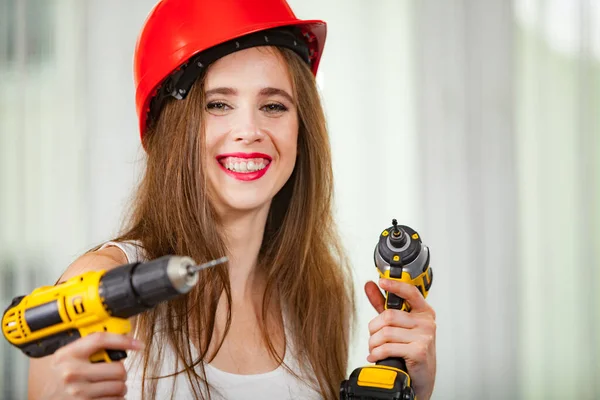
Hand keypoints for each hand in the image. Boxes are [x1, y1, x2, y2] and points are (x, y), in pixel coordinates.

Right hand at [41, 332, 142, 399]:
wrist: (41, 398)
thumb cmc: (55, 377)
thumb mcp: (64, 357)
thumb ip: (85, 348)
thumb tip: (118, 339)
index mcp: (68, 355)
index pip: (100, 340)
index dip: (123, 340)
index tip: (137, 344)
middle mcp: (72, 373)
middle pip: (118, 368)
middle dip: (120, 371)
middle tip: (114, 372)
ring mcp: (78, 392)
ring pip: (119, 387)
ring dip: (119, 387)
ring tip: (108, 385)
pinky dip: (115, 398)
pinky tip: (105, 395)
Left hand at [364, 278, 435, 399]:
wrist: (422, 377)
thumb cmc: (412, 350)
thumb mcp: (399, 325)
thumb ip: (383, 305)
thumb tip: (370, 286)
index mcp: (423, 312)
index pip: (410, 292)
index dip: (395, 286)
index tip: (382, 282)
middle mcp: (426, 322)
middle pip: (389, 316)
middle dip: (374, 329)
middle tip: (373, 338)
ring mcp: (424, 337)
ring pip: (386, 332)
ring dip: (373, 344)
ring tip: (375, 349)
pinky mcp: (419, 351)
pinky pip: (388, 347)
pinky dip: (376, 353)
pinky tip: (375, 356)